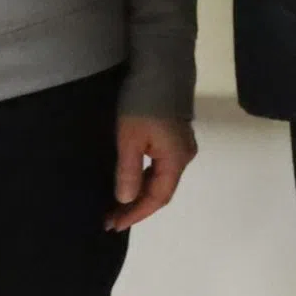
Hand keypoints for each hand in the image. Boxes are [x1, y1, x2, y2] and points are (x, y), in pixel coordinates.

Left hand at [106, 115, 195, 230]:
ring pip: (161, 180)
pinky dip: (144, 180)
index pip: (158, 197)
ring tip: (117, 206)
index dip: (136, 213)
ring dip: (140, 195)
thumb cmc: (142, 104)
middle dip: (137, 207)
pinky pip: (160, 168)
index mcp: (176, 160)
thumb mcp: (129, 139)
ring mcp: (181, 147)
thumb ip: (128, 172)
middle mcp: (184, 157)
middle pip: (162, 191)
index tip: (114, 225)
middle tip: (111, 219)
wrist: (159, 70)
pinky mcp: (174, 139)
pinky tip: (130, 183)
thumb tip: (125, 200)